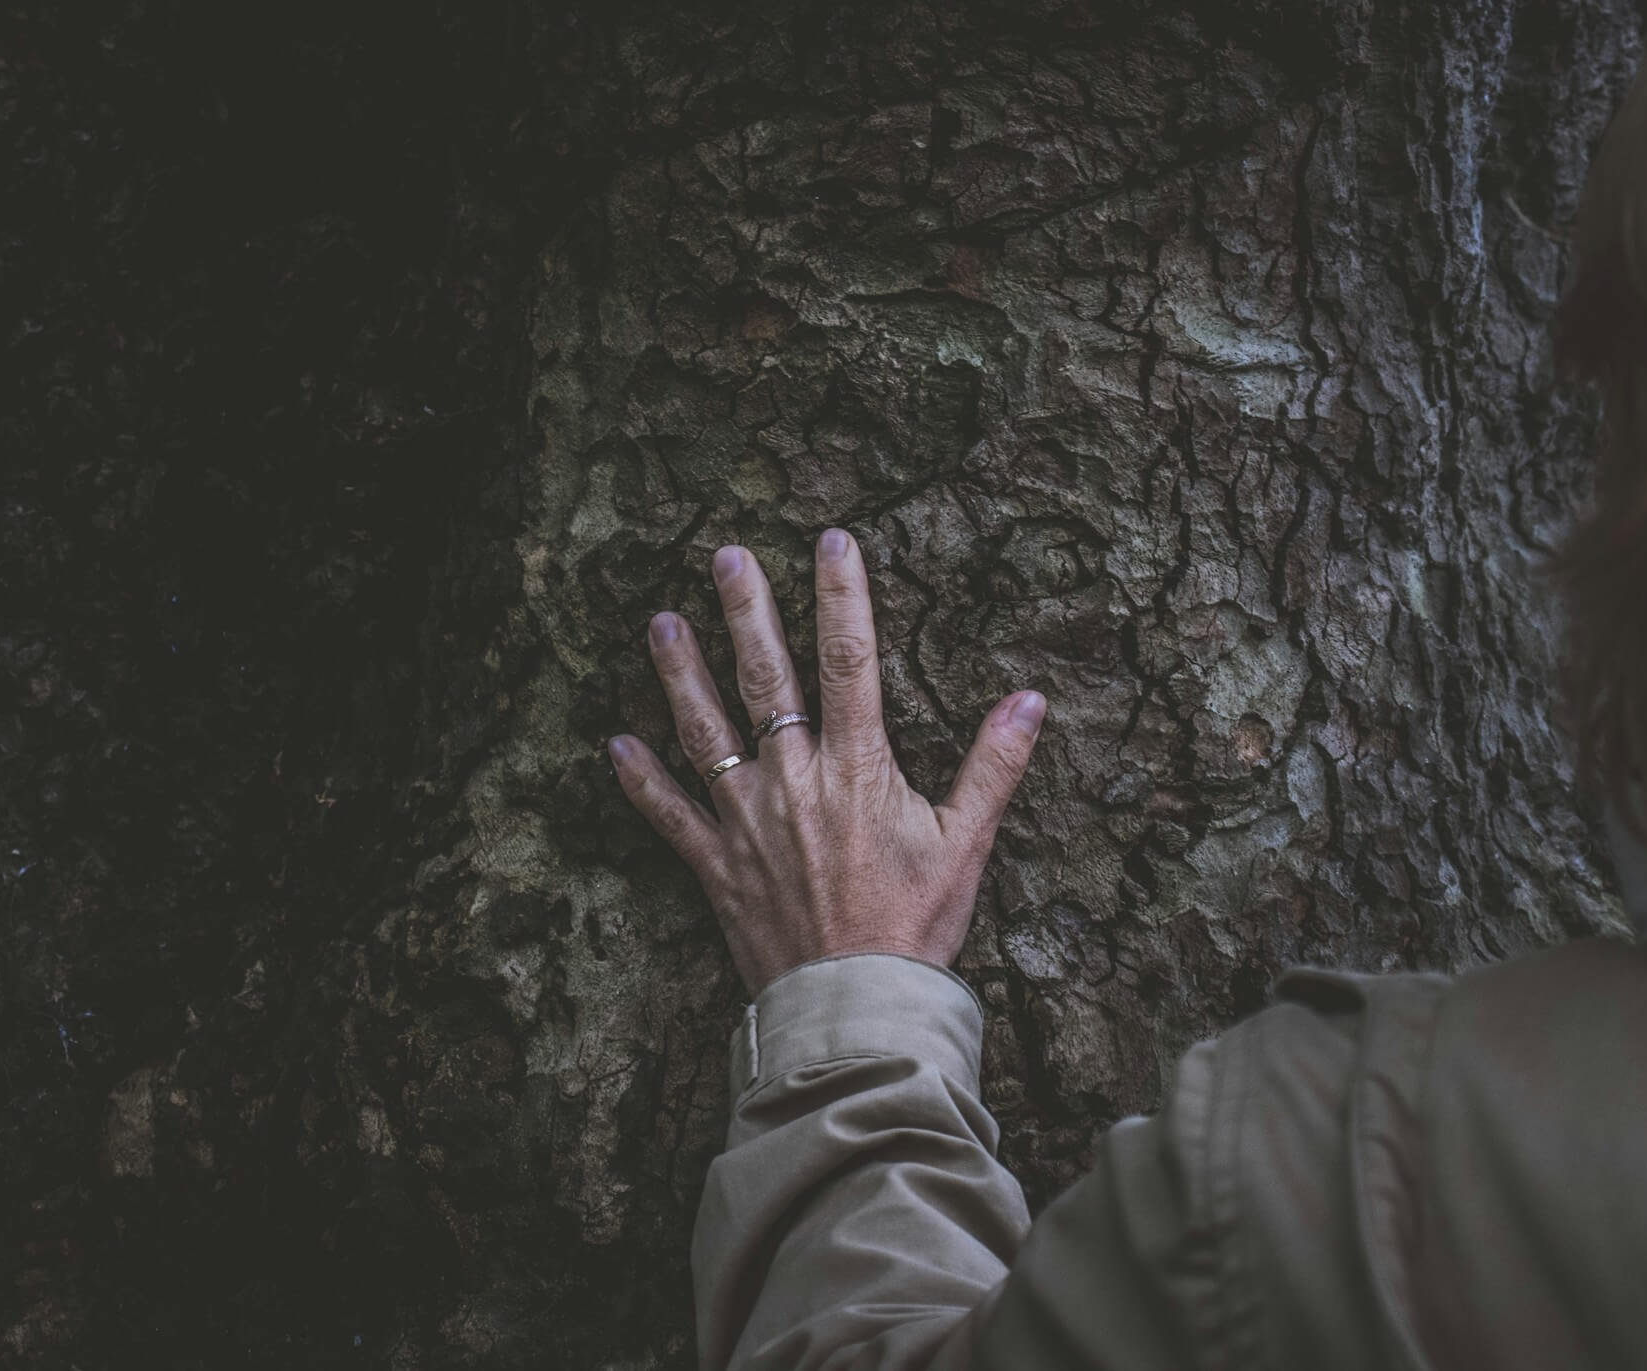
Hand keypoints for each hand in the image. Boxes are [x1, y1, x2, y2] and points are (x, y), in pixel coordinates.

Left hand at [608, 528, 1045, 995]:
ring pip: (706, 731)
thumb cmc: (916, 927)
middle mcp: (795, 781)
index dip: (841, 595)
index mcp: (858, 769)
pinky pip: (670, 815)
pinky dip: (641, 780)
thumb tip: (1031, 700)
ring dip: (680, 674)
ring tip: (660, 622)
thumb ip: (995, 766)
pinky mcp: (718, 865)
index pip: (851, 660)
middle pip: (766, 677)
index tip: (830, 542)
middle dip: (745, 611)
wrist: (856, 1006)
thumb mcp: (967, 843)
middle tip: (724, 555)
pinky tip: (615, 743)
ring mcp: (748, 821)